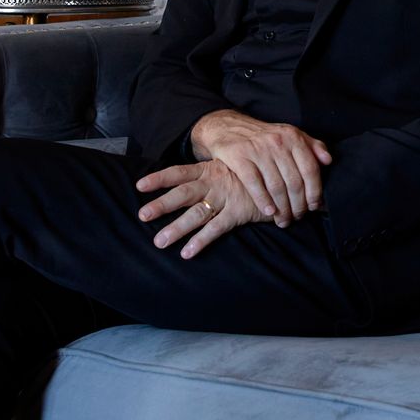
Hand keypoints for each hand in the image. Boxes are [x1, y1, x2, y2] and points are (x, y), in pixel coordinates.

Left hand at [136, 161, 263, 258]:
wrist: (280, 179)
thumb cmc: (250, 175)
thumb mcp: (227, 167)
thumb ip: (208, 173)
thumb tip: (185, 181)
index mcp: (208, 170)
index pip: (178, 173)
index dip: (159, 178)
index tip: (139, 185)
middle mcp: (214, 183)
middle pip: (183, 194)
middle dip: (162, 205)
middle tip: (142, 215)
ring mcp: (226, 198)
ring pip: (196, 214)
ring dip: (177, 228)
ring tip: (160, 242)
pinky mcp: (238, 212)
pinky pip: (216, 228)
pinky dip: (201, 241)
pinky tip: (187, 253)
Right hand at [187, 110, 333, 223]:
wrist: (227, 126)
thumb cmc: (263, 136)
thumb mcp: (289, 134)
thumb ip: (312, 145)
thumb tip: (328, 161)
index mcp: (293, 137)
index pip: (310, 169)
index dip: (315, 191)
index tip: (314, 206)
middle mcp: (277, 142)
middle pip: (294, 182)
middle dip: (298, 205)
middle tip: (297, 217)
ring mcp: (257, 149)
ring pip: (276, 186)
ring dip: (282, 208)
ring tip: (283, 220)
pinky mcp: (238, 156)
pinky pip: (254, 183)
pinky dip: (263, 200)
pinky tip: (269, 211)